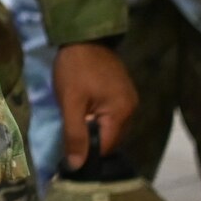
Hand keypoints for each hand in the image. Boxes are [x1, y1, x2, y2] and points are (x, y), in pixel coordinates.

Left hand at [53, 41, 138, 169]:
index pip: (106, 147)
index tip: (68, 157)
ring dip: (93, 128)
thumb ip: (74, 133)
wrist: (83, 34)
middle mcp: (131, 109)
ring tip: (74, 126)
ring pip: (110, 126)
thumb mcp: (70, 101)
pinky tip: (84, 113)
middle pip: (110, 138)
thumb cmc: (75, 68)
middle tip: (68, 139)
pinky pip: (110, 114)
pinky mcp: (121, 91)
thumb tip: (76, 165)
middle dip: (90, 141)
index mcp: (122, 114)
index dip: (87, 154)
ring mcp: (128, 99)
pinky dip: (98, 117)